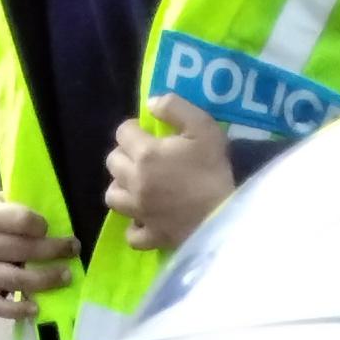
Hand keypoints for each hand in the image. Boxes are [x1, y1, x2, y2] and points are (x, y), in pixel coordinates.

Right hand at [0, 192, 77, 321]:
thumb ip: (18, 212)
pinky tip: (36, 308)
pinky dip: (17, 310)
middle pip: (24, 250)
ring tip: (66, 277)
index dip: (41, 225)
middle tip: (73, 250)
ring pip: (17, 279)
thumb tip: (54, 228)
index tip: (49, 228)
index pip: (22, 221)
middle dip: (54, 251)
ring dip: (46, 280)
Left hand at [105, 95, 232, 253]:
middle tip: (143, 158)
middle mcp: (135, 182)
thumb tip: (150, 104)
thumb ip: (175, 107)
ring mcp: (140, 212)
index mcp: (146, 153)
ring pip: (113, 196)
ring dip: (121, 187)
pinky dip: (134, 226)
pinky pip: (131, 234)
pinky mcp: (151, 235)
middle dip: (124, 155)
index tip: (145, 132)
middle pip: (112, 162)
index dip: (133, 129)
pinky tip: (144, 218)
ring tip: (137, 186)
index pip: (122, 132)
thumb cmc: (215, 169)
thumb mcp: (203, 126)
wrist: (227, 215)